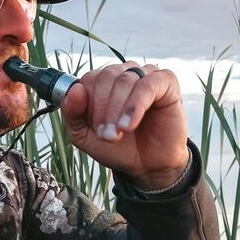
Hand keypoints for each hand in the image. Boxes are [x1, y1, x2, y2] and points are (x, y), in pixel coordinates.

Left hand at [61, 61, 189, 189]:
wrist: (149, 166)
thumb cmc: (118, 147)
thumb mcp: (85, 136)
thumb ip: (73, 114)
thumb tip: (74, 90)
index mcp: (103, 82)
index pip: (89, 79)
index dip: (88, 104)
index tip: (96, 130)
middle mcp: (124, 73)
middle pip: (106, 77)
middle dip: (103, 109)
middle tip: (107, 135)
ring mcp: (146, 75)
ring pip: (125, 81)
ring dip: (118, 110)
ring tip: (119, 133)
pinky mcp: (166, 82)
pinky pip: (148, 85)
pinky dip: (135, 105)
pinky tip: (130, 124)